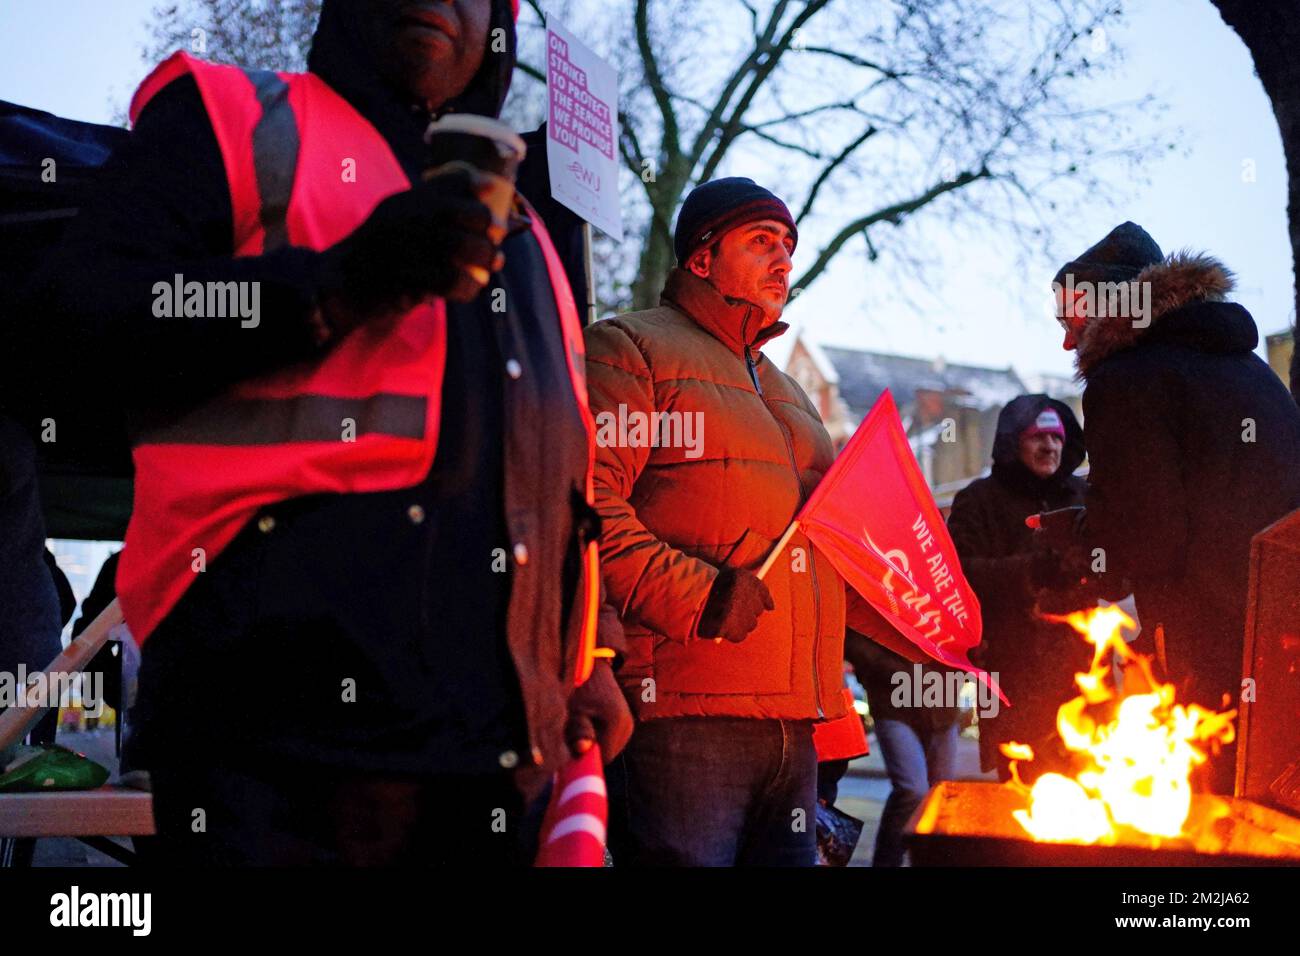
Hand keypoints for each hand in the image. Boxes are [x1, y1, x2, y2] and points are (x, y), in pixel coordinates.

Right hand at [316, 165, 501, 332]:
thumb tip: (486, 182)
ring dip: (484, 257)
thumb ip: (438, 195)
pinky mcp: (406, 278)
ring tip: (490, 265)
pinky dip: (468, 286)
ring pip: (460, 245)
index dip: (480, 200)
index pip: (455, 183)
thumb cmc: (382, 246)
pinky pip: (449, 280)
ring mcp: (404, 246)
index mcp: (408, 199)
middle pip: (461, 213)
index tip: (491, 220)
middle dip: (489, 232)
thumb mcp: (401, 210)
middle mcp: (407, 216)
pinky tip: (472, 287)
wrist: (344, 279)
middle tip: (494, 246)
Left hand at [564, 660, 633, 760]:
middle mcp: (627, 725)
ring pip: (608, 748)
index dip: (585, 756)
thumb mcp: (573, 709)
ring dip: (594, 742)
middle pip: (606, 754)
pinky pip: (610, 741)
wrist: (589, 668)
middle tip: (574, 730)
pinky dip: (599, 736)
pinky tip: (590, 722)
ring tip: (582, 722)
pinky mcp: (626, 724)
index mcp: (617, 721)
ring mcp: (628, 725)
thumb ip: (578, 731)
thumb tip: (583, 749)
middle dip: (589, 748)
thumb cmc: (577, 688)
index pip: (603, 758)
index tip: (571, 743)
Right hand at [697, 567, 774, 642]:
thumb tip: (765, 603)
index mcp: (741, 578)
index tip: (769, 605)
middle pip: (757, 609)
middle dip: (748, 612)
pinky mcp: (729, 628)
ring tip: (724, 619)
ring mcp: (738, 612)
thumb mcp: (721, 577)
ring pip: (750, 624)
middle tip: (733, 611)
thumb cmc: (700, 588)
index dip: (765, 599)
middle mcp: (743, 593)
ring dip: (740, 624)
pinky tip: (721, 629)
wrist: (680, 599)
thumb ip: (740, 586)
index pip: (762, 589)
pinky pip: (740, 635)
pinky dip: (732, 634)